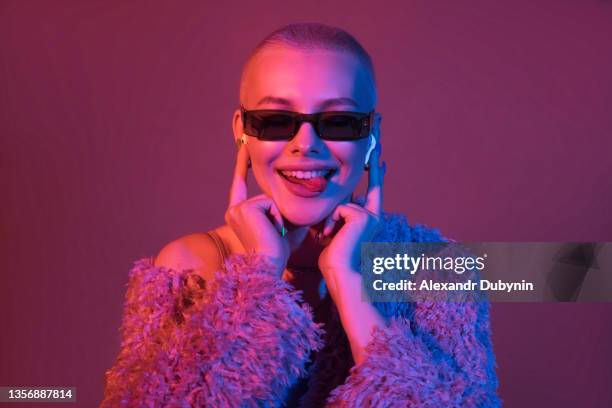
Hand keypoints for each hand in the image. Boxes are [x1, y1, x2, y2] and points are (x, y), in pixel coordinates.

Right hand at [224, 142, 289, 277]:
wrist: (271, 265)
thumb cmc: (279, 251)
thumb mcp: (283, 224)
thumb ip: (284, 208)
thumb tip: (299, 190)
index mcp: (239, 215)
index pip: (240, 184)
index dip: (241, 165)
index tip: (242, 147)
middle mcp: (233, 211)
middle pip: (265, 195)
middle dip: (277, 211)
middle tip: (276, 233)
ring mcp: (237, 209)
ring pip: (269, 198)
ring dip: (278, 215)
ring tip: (274, 233)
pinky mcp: (245, 208)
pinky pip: (270, 202)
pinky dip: (276, 215)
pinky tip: (272, 229)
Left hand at [317, 143, 385, 281]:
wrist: (339, 272)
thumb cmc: (333, 256)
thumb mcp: (334, 228)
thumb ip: (338, 212)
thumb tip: (337, 201)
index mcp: (367, 217)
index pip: (372, 188)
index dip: (375, 172)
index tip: (379, 157)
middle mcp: (373, 214)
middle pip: (373, 179)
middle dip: (375, 153)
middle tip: (379, 124)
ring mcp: (371, 215)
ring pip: (343, 200)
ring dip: (331, 218)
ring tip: (329, 237)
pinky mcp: (364, 216)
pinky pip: (340, 207)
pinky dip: (332, 221)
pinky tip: (333, 236)